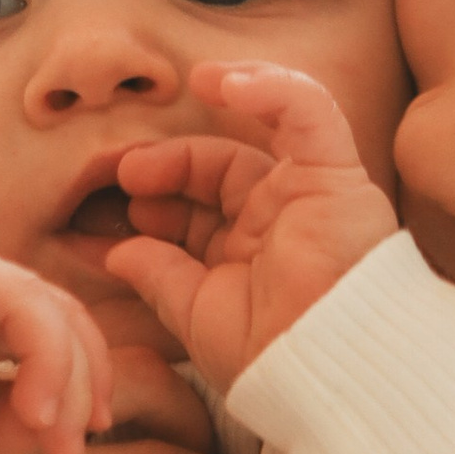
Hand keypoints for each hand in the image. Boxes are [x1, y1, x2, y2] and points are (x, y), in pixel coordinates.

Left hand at [107, 64, 397, 386]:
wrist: (322, 370)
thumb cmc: (269, 358)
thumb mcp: (197, 314)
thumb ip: (160, 277)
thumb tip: (117, 253)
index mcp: (251, 252)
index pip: (201, 201)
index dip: (159, 193)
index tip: (122, 207)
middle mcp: (282, 217)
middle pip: (223, 164)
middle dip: (172, 162)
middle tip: (127, 173)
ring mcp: (311, 193)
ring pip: (271, 124)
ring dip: (227, 100)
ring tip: (193, 87)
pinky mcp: (337, 175)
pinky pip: (310, 113)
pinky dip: (272, 88)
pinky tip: (225, 82)